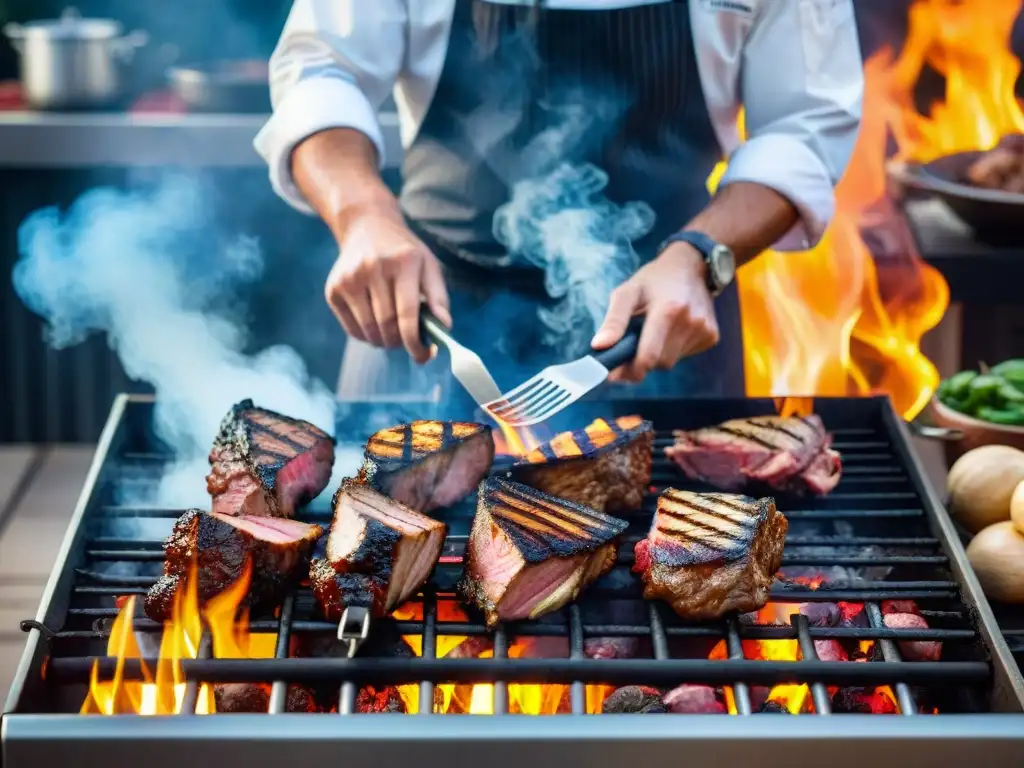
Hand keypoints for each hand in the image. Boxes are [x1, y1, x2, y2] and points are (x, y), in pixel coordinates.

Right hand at [325, 205, 450, 363]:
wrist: (367, 226)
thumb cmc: (404, 253)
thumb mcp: (428, 266)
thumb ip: (439, 297)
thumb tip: (444, 328)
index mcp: (403, 262)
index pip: (407, 314)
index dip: (415, 342)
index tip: (423, 355)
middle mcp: (372, 268)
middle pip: (387, 326)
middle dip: (400, 343)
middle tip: (409, 343)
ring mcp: (349, 278)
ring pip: (369, 331)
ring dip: (384, 342)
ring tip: (393, 333)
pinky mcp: (333, 289)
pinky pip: (352, 330)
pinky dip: (367, 336)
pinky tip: (376, 325)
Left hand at [591, 243, 719, 382]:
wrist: (691, 265)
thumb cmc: (654, 279)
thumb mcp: (628, 292)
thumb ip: (613, 321)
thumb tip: (599, 347)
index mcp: (667, 310)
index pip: (648, 356)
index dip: (630, 371)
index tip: (615, 374)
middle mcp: (690, 322)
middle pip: (660, 363)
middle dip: (642, 362)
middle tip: (631, 349)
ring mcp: (705, 330)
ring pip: (673, 362)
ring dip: (658, 356)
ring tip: (653, 334)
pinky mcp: (712, 335)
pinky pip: (685, 355)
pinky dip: (673, 350)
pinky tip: (671, 332)